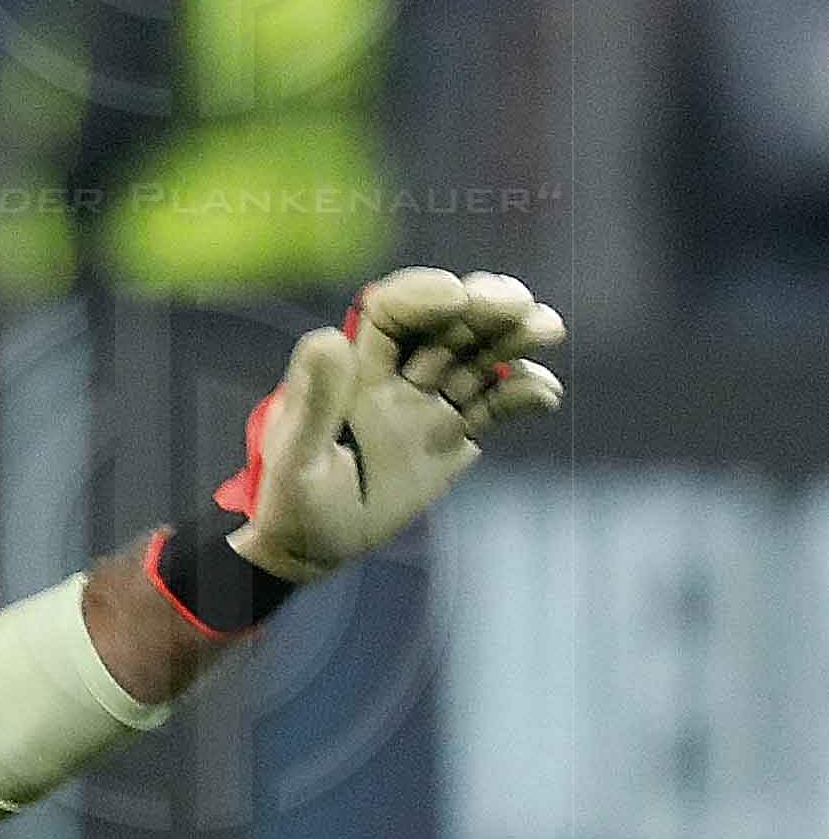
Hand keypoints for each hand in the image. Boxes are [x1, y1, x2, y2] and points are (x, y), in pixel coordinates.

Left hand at [228, 266, 565, 579]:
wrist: (314, 542)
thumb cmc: (291, 498)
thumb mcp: (296, 456)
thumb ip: (314, 402)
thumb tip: (329, 336)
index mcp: (353, 370)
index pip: (391, 314)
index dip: (424, 297)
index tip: (458, 296)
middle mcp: (396, 377)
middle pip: (445, 327)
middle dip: (482, 308)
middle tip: (519, 305)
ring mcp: (429, 405)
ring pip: (477, 360)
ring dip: (512, 340)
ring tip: (547, 327)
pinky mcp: (454, 436)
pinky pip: (494, 407)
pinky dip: (522, 396)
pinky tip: (544, 395)